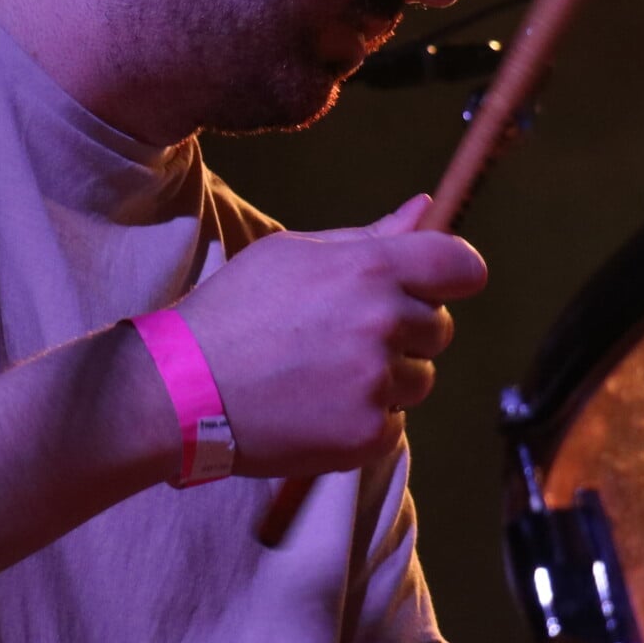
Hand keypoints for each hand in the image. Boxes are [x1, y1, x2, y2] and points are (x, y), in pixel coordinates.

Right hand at [172, 195, 486, 477]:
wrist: (182, 386)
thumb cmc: (236, 310)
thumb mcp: (294, 254)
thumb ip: (370, 236)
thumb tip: (426, 208)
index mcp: (369, 269)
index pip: (461, 267)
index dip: (454, 275)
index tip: (434, 286)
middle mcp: (382, 324)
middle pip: (440, 328)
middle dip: (405, 331)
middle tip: (343, 336)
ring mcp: (376, 383)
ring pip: (419, 379)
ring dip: (386, 378)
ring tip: (323, 374)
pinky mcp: (366, 434)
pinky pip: (395, 424)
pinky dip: (365, 420)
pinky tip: (318, 407)